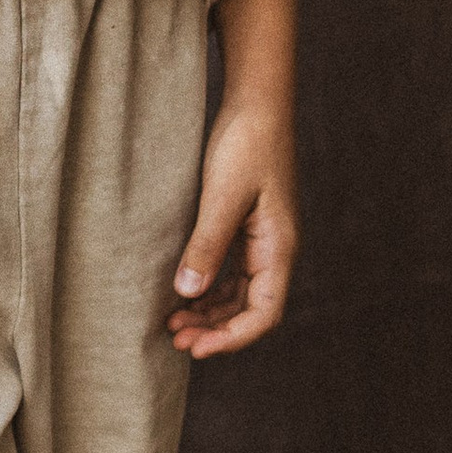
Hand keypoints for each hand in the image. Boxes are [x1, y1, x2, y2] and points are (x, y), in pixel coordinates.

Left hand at [169, 99, 296, 359]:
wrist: (256, 103)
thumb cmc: (245, 144)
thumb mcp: (222, 196)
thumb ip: (207, 244)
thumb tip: (187, 293)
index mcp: (278, 248)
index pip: (263, 313)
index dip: (232, 338)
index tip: (196, 348)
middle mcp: (274, 250)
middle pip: (250, 310)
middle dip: (215, 330)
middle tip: (175, 339)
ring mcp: (261, 240)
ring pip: (238, 294)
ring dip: (209, 312)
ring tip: (173, 323)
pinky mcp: (247, 227)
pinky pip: (230, 272)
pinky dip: (208, 288)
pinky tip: (182, 293)